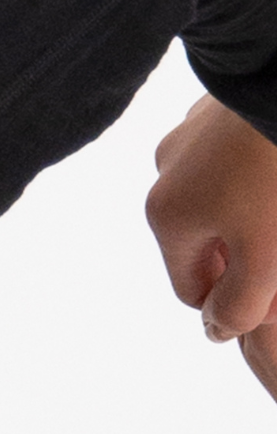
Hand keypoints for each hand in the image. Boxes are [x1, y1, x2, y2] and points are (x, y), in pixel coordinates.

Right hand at [146, 94, 276, 403]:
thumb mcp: (266, 257)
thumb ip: (240, 307)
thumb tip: (217, 331)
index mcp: (167, 217)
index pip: (194, 290)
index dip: (239, 300)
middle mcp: (166, 174)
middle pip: (210, 242)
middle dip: (250, 253)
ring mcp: (191, 133)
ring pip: (225, 198)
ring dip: (257, 211)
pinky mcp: (223, 102)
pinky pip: (237, 156)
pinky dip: (260, 169)